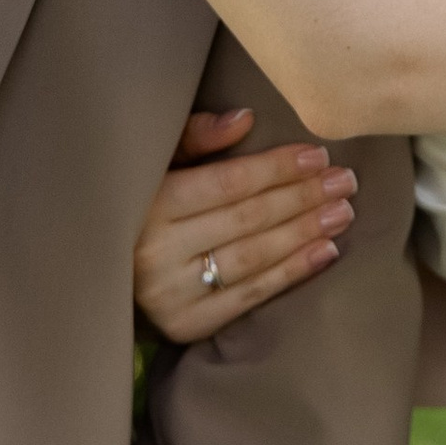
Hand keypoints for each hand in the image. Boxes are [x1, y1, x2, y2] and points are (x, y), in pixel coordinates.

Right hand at [136, 107, 357, 342]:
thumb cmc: (136, 206)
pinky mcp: (185, 324)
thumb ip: (194, 138)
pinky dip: (291, 273)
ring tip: (343, 213)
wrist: (99, 273)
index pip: (228, 184)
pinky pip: (249, 296)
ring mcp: (170, 293)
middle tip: (346, 182)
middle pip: (247, 219)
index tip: (318, 156)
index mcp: (148, 203)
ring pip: (253, 257)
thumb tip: (245, 120)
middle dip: (302, 198)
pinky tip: (324, 252)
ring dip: (305, 233)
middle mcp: (156, 251)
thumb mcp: (154, 162)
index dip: (276, 169)